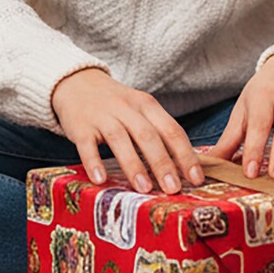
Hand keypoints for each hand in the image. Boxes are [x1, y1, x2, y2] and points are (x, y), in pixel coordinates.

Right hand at [51, 68, 204, 195]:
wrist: (77, 83)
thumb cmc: (116, 104)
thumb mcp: (140, 109)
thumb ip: (158, 132)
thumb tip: (182, 168)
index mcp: (147, 105)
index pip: (172, 130)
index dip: (185, 155)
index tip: (196, 179)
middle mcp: (127, 108)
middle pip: (148, 135)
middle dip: (163, 163)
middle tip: (173, 188)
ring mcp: (103, 116)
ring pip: (120, 139)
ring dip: (133, 165)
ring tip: (144, 189)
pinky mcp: (81, 126)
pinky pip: (87, 145)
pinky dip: (94, 162)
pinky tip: (100, 180)